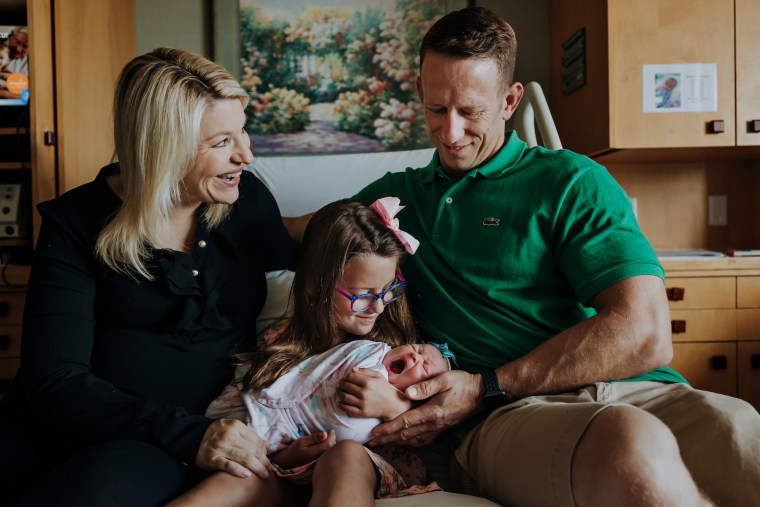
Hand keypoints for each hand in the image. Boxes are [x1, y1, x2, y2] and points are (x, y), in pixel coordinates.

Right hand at [196, 418, 270, 478]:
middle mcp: (228, 434)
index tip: (268, 460)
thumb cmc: (219, 436)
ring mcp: (219, 446)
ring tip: (264, 475)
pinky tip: (247, 475)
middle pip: (253, 450)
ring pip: (245, 458)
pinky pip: (228, 466)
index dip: (264, 452)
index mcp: (235, 425)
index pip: (256, 440)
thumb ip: (250, 437)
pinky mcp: (212, 458)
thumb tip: (268, 444)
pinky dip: (239, 471)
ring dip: (257, 468)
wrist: (194, 440)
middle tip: (268, 470)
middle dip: (263, 461)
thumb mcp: (234, 431)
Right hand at [269, 430, 336, 468]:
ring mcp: (318, 463)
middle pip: (331, 449)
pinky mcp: (318, 465)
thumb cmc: (293, 450)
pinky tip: (325, 447)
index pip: (329, 444)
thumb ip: (314, 438)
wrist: (287, 463)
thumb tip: (325, 434)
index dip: (332, 436)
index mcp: (314, 452)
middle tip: (331, 433)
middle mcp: (318, 459)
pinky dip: (328, 450)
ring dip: (331, 445)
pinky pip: (326, 456)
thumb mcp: (302, 441)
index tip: (331, 431)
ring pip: (329, 453)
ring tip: (329, 439)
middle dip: (333, 440)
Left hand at [338, 367, 411, 420]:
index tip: (346, 378)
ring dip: (339, 393)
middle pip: (346, 386)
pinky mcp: (362, 412)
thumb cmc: (385, 388)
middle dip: (341, 384)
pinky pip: (348, 408)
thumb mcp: (378, 376)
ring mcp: (362, 403)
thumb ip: (366, 371)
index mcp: (367, 382)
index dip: (346, 376)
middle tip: (341, 384)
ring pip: (344, 397)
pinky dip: (341, 405)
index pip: (350, 377)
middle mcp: (364, 392)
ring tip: (339, 391)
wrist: (392, 405)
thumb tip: (353, 369)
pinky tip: (339, 402)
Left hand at [366, 370, 483, 446]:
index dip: (387, 429)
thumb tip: (406, 392)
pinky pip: (422, 439)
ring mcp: (437, 428)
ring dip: (396, 441)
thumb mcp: (444, 380)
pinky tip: (404, 440)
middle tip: (371, 442)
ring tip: (382, 442)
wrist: (481, 394)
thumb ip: (425, 387)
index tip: (374, 432)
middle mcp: (433, 424)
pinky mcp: (441, 428)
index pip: (404, 423)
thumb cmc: (462, 384)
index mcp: (431, 412)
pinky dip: (410, 441)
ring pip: (412, 439)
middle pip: (405, 435)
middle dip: (386, 439)